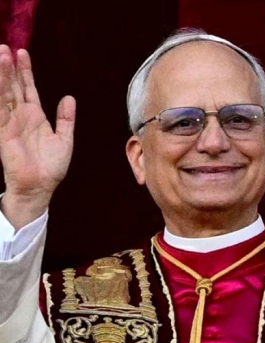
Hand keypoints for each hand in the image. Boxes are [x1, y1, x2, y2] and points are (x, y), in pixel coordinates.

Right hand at [0, 46, 75, 229]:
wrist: (40, 186)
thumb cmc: (51, 166)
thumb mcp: (64, 139)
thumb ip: (66, 119)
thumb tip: (69, 98)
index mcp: (35, 116)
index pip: (28, 88)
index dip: (25, 71)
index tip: (21, 52)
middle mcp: (21, 116)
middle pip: (13, 86)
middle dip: (10, 66)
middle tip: (5, 46)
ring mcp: (11, 122)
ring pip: (5, 93)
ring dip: (2, 75)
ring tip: (1, 54)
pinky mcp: (4, 131)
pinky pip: (0, 110)